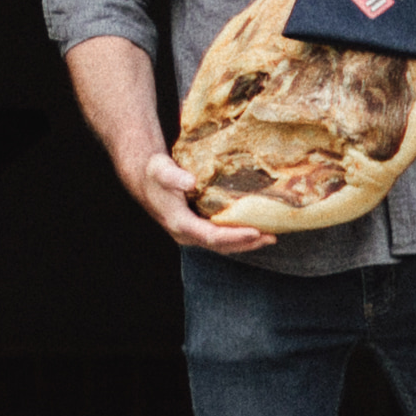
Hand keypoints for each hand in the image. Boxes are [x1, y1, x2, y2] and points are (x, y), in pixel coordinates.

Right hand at [130, 147, 279, 255]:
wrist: (145, 179)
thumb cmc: (155, 173)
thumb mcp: (162, 170)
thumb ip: (175, 177)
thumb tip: (191, 181)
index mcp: (179, 223)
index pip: (211, 236)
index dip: (234, 236)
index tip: (255, 231)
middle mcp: (186, 233)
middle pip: (221, 245)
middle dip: (247, 243)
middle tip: (271, 237)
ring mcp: (191, 233)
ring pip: (222, 245)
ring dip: (245, 243)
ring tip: (270, 238)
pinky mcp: (196, 228)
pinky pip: (220, 238)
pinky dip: (238, 237)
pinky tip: (254, 231)